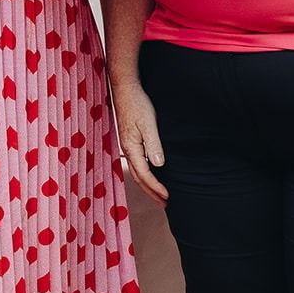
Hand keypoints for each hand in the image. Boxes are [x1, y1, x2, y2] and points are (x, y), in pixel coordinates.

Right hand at [111, 80, 167, 204]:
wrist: (125, 89)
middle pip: (139, 177)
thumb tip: (159, 165)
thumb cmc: (138, 104)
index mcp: (131, 148)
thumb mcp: (148, 124)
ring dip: (148, 184)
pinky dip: (145, 173)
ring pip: (137, 171)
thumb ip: (154, 145)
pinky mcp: (130, 140)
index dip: (156, 187)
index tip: (167, 196)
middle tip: (164, 203)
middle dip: (152, 192)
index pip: (144, 175)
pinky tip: (153, 173)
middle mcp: (127, 150)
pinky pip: (137, 163)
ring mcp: (127, 145)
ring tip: (159, 193)